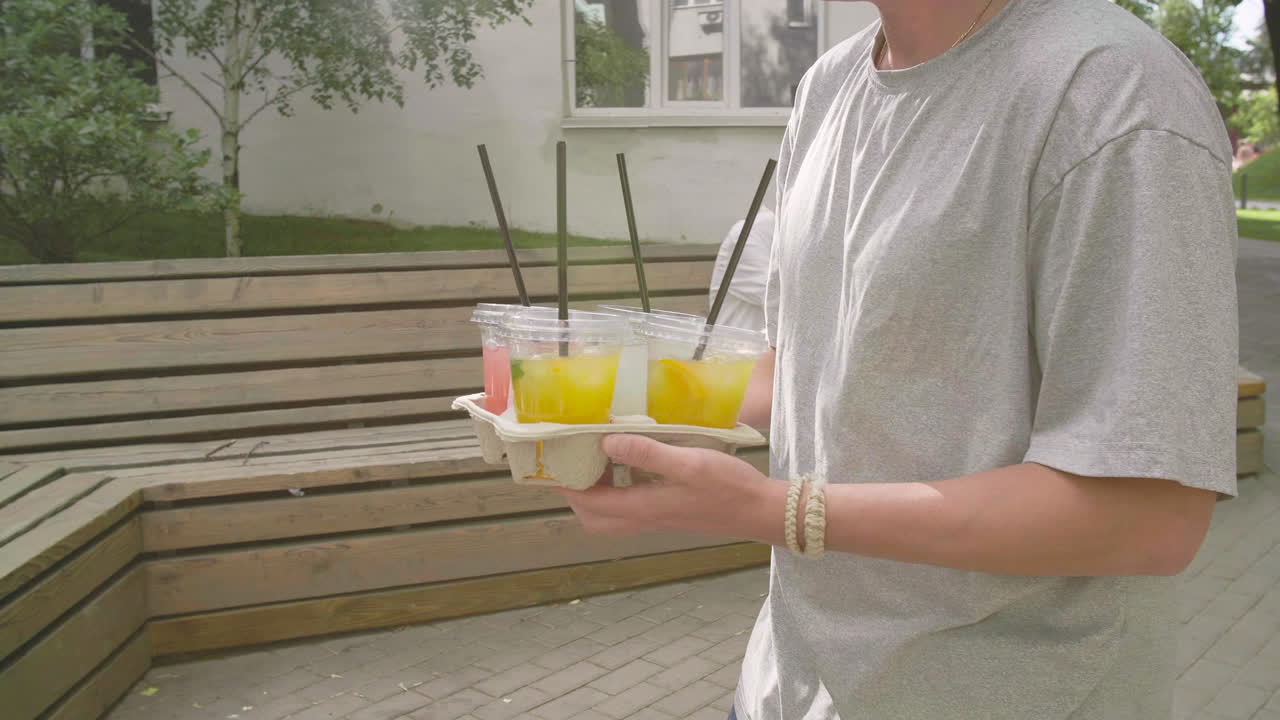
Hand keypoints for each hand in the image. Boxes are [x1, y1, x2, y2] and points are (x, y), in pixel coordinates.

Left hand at [555, 434, 785, 542]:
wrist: (761, 511)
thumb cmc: (727, 487)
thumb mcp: (687, 463)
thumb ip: (646, 453)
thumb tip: (606, 442)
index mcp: (644, 507)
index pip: (590, 503)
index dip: (569, 485)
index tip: (560, 458)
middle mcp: (646, 518)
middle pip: (595, 517)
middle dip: (578, 493)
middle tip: (576, 460)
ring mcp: (658, 518)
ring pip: (612, 516)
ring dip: (598, 492)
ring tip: (599, 458)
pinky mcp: (669, 514)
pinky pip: (631, 508)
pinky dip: (620, 490)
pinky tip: (632, 463)